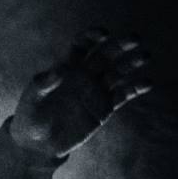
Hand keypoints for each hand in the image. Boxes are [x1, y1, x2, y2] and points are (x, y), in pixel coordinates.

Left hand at [10, 28, 151, 157]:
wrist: (39, 144)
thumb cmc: (30, 118)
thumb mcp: (32, 100)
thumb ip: (43, 84)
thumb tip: (59, 70)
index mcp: (66, 68)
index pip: (82, 45)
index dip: (93, 36)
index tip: (103, 34)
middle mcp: (84, 76)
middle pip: (106, 54)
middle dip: (120, 45)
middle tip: (135, 38)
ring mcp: (96, 91)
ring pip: (118, 72)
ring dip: (132, 63)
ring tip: (145, 56)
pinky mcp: (104, 108)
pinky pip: (123, 95)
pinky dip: (136, 88)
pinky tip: (147, 82)